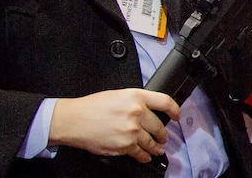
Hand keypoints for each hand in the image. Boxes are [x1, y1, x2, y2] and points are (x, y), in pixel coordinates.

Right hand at [49, 89, 179, 162]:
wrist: (74, 120)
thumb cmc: (92, 106)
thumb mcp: (118, 95)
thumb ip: (135, 101)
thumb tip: (147, 111)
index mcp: (136, 96)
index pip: (164, 102)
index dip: (174, 109)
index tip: (177, 116)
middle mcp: (137, 112)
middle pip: (159, 125)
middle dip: (163, 134)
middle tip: (164, 137)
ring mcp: (131, 130)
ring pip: (151, 141)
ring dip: (156, 147)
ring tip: (158, 149)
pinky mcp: (124, 145)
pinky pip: (140, 153)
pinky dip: (144, 156)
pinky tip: (145, 157)